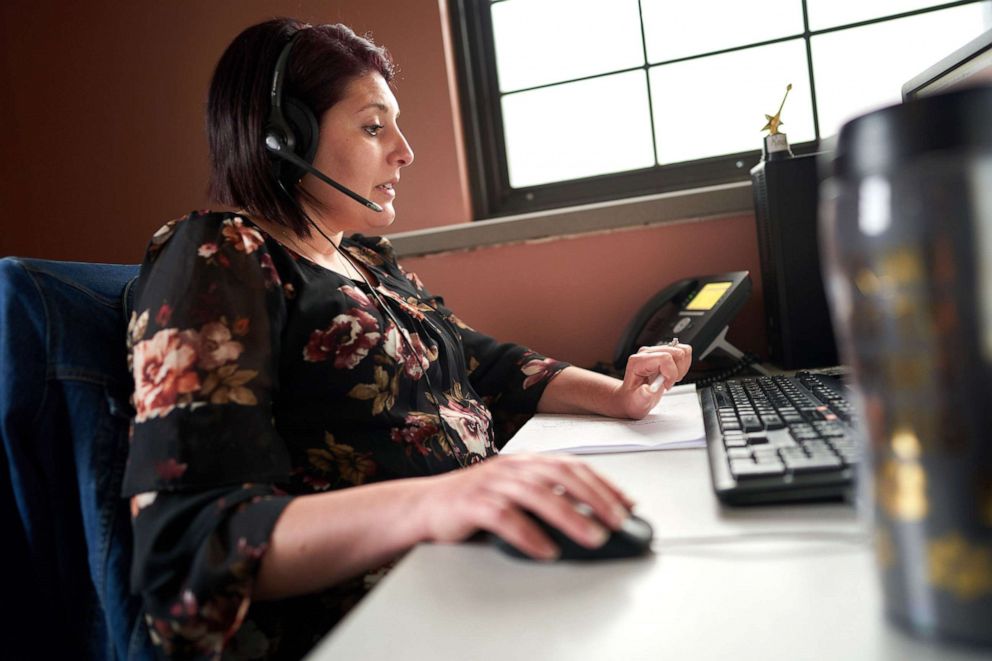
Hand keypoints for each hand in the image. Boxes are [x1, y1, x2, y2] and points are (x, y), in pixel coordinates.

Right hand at [416, 454, 634, 559]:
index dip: (603, 484)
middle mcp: (511, 468)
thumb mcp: (515, 493)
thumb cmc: (473, 503)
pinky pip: (505, 518)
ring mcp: (491, 484)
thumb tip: (593, 518)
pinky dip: (529, 535)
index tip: (627, 505)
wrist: (423, 506)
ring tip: (593, 538)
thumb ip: (547, 498)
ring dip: (570, 517)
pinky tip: (547, 550)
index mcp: (525, 462)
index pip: (572, 466)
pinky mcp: (472, 504)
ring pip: (538, 495)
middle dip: (595, 498)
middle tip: (618, 522)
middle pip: (560, 476)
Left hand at [611, 342, 691, 418]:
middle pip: (676, 352)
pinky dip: (683, 365)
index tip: (667, 385)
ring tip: (670, 378)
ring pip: (682, 350)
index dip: (671, 373)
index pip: (665, 358)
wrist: (632, 397)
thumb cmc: (633, 399)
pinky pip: (683, 352)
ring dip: (681, 367)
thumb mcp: (637, 402)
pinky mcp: (663, 353)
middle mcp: (646, 353)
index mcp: (638, 362)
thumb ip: (642, 396)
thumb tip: (648, 390)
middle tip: (668, 382)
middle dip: (677, 371)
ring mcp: (655, 351)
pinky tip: (673, 374)